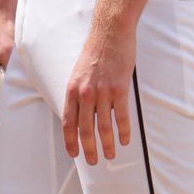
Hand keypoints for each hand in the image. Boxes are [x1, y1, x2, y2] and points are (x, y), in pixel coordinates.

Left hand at [63, 29, 135, 164]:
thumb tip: (81, 112)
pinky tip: (125, 139)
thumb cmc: (96, 50)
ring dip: (107, 144)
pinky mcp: (120, 89)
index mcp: (73, 89)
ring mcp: (103, 92)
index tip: (74, 153)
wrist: (110, 32)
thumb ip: (79, 92)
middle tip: (93, 161)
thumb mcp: (79, 72)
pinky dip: (123, 131)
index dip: (71, 141)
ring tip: (110, 155)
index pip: (69, 122)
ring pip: (103, 126)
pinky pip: (121, 116)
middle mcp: (85, 93)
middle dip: (89, 148)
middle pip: (85, 129)